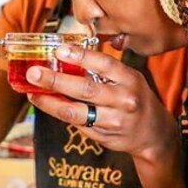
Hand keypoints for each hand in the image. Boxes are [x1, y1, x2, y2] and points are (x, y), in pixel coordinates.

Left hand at [25, 45, 177, 162]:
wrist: (154, 135)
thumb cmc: (136, 99)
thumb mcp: (129, 79)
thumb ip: (104, 71)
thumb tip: (67, 57)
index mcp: (130, 79)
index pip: (104, 64)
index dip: (81, 56)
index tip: (59, 50)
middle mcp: (123, 100)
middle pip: (85, 89)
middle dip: (56, 80)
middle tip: (34, 73)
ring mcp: (113, 121)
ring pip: (76, 112)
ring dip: (50, 102)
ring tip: (33, 93)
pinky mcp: (103, 136)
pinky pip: (77, 124)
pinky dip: (59, 113)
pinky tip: (46, 104)